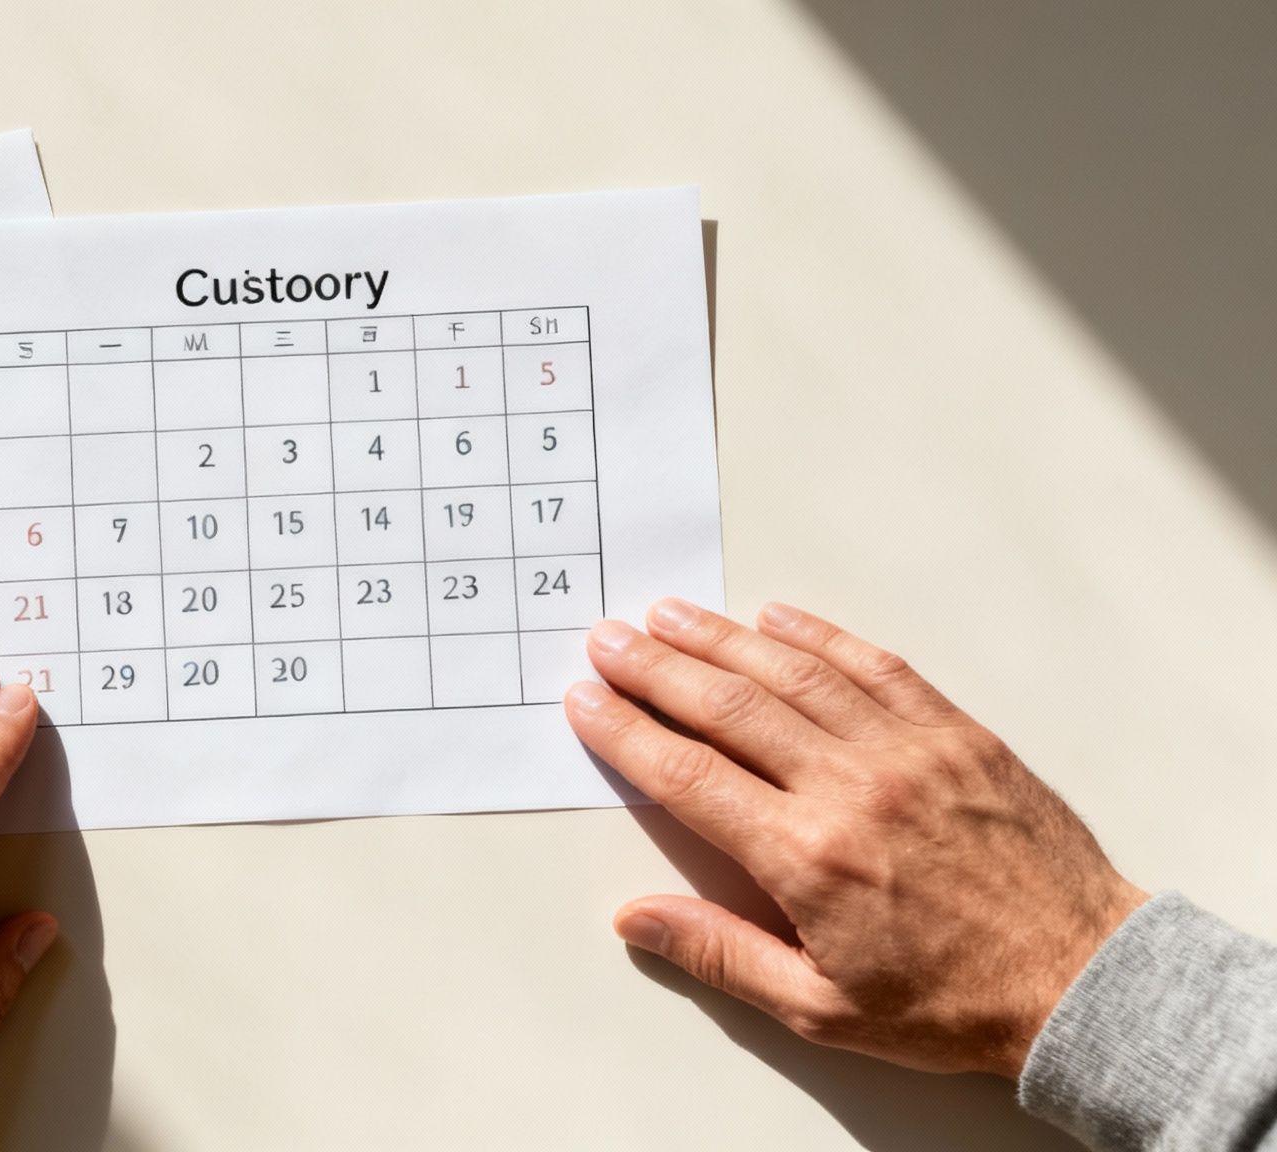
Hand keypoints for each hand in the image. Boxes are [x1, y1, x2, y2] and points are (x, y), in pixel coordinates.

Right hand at [567, 600, 1144, 1076]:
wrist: (1080, 980)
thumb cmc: (953, 1002)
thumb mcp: (821, 1006)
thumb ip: (720, 954)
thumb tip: (636, 918)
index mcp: (809, 858)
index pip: (690, 776)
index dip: (628, 733)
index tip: (588, 701)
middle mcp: (852, 788)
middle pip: (729, 707)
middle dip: (657, 669)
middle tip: (609, 640)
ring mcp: (907, 750)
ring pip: (794, 674)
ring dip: (722, 638)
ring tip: (669, 616)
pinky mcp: (956, 733)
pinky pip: (874, 666)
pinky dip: (819, 636)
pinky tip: (778, 617)